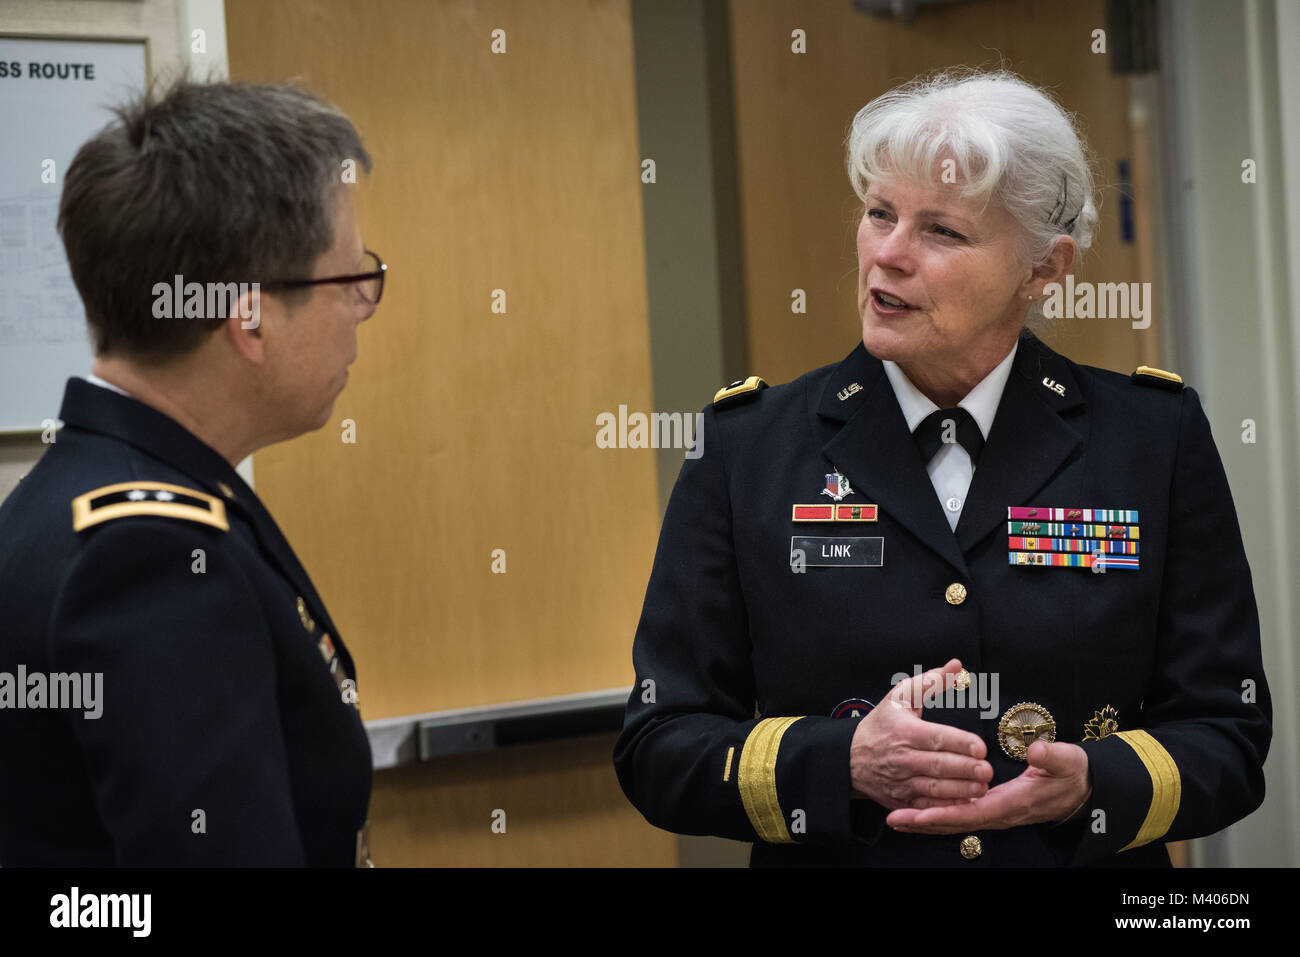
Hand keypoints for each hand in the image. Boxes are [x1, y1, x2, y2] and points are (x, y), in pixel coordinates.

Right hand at [851, 658, 992, 809]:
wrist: (849, 758)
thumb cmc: (880, 725)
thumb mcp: (900, 697)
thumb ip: (930, 681)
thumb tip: (957, 666)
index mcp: (904, 731)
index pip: (936, 737)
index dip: (959, 742)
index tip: (980, 746)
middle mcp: (902, 758)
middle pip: (938, 765)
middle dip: (964, 768)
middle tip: (987, 769)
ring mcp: (901, 782)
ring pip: (934, 788)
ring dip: (960, 789)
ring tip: (982, 787)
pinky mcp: (902, 801)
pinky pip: (926, 806)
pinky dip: (945, 807)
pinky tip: (964, 803)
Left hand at [886, 739, 1091, 832]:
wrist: (1082, 791)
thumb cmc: (1073, 774)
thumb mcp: (1069, 761)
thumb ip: (1052, 756)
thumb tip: (1037, 749)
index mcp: (1014, 801)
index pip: (974, 811)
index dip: (946, 814)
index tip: (920, 814)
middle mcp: (1000, 813)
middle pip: (957, 822)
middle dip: (925, 822)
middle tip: (894, 819)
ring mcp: (995, 813)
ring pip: (956, 821)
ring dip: (926, 821)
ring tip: (896, 818)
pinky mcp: (992, 808)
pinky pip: (961, 816)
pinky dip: (938, 817)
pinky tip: (918, 814)